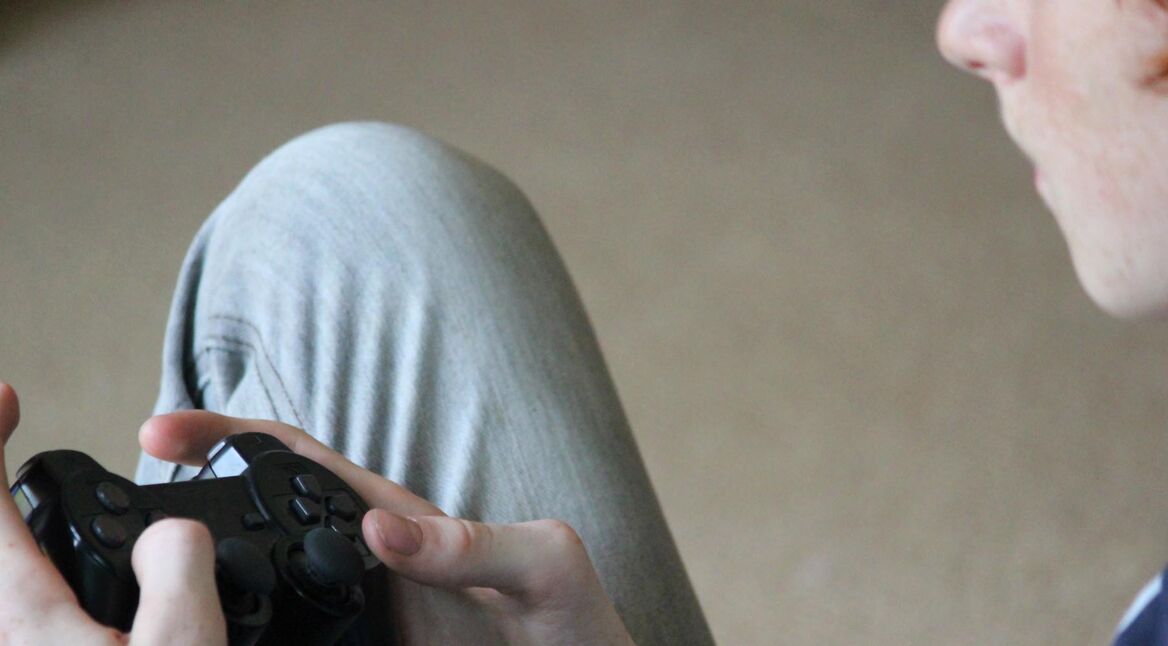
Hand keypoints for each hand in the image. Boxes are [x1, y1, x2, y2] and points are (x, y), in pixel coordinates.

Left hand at [0, 383, 225, 644]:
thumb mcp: (183, 643)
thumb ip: (178, 569)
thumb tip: (173, 530)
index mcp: (31, 618)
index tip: (6, 397)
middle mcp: (11, 633)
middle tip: (7, 423)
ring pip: (6, 571)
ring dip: (12, 524)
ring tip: (27, 490)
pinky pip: (19, 603)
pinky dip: (29, 559)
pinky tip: (60, 569)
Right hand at [140, 410, 635, 645]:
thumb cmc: (575, 622)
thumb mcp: (543, 565)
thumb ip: (475, 543)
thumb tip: (381, 530)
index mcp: (404, 518)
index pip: (303, 457)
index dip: (233, 432)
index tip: (161, 431)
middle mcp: (374, 558)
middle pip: (267, 510)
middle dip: (194, 495)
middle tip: (127, 507)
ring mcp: (363, 608)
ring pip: (270, 576)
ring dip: (210, 570)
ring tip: (146, 583)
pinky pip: (296, 635)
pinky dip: (252, 630)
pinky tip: (217, 638)